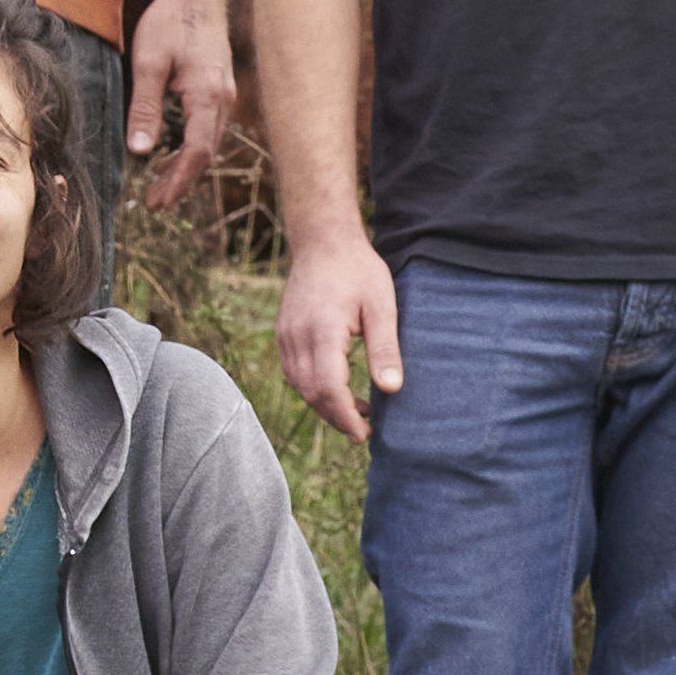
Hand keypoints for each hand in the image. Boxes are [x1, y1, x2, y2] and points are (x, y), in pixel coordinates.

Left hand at [123, 0, 244, 207]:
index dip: (178, 181)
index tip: (158, 202)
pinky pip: (208, 128)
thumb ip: (144, 108)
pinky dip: (191, 147)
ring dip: (186, 166)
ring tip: (160, 185)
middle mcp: (224, 99)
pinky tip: (172, 154)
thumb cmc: (170, 22)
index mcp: (207, 95)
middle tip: (155, 203)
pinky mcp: (221, 88)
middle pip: (205, 153)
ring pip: (208, 142)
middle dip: (181, 181)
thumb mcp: (148, 63)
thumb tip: (140, 152)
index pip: (196, 152)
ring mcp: (226, 93)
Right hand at [274, 230, 403, 444]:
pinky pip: (293, 371)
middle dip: (336, 417)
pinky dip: (312, 388)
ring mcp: (286, 335)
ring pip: (299, 385)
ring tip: (355, 411)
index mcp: (323, 332)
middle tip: (364, 430)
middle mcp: (297, 337)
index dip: (345, 416)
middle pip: (311, 393)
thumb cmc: (357, 270)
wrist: (323, 240)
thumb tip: (391, 389)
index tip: (365, 433)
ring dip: (324, 405)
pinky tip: (335, 387)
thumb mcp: (382, 306)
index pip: (329, 388)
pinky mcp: (283, 332)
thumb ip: (384, 348)